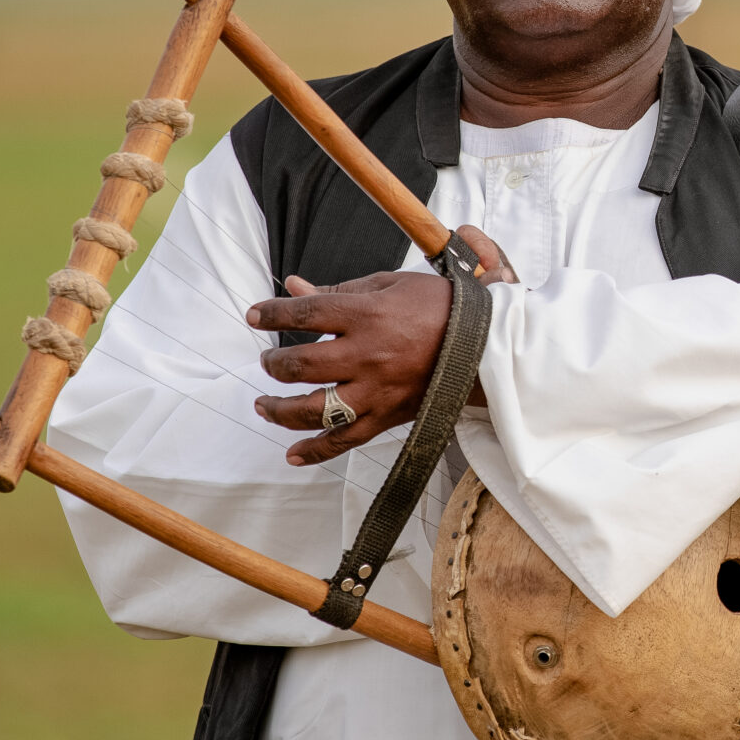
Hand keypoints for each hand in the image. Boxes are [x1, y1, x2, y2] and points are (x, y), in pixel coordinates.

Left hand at [247, 226, 511, 465]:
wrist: (485, 343)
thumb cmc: (438, 307)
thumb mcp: (387, 285)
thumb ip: (337, 290)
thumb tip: (293, 286)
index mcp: (367, 316)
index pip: (306, 314)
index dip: (272, 314)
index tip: (254, 315)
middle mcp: (367, 356)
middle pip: (302, 366)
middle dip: (274, 364)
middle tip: (268, 361)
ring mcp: (377, 391)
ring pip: (316, 411)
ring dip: (281, 410)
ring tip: (264, 404)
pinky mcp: (389, 416)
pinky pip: (346, 441)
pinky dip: (316, 452)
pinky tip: (292, 454)